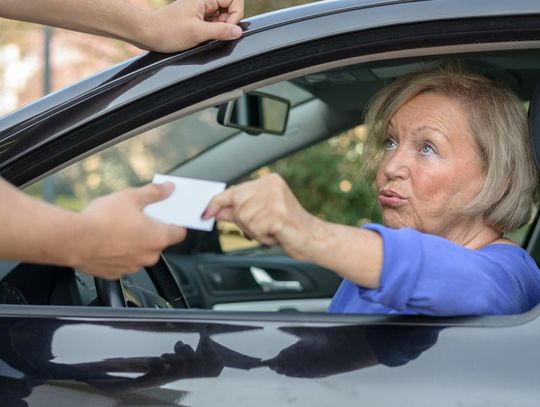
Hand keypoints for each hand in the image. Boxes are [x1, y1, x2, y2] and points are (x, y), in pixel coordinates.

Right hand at [76, 183, 185, 278]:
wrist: (73, 239)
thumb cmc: (102, 219)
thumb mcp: (131, 197)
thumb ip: (154, 193)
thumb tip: (168, 189)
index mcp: (158, 237)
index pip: (180, 233)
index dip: (176, 222)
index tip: (169, 215)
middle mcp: (149, 256)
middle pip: (158, 242)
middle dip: (151, 230)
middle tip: (138, 217)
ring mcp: (132, 267)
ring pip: (140, 253)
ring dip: (134, 242)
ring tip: (118, 228)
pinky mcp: (115, 273)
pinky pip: (123, 261)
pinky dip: (118, 252)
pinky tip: (107, 240)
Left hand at [141, 0, 243, 52]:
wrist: (148, 33)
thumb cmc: (168, 31)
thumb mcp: (197, 32)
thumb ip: (220, 31)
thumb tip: (238, 31)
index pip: (233, 0)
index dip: (235, 15)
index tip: (227, 28)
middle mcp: (204, 2)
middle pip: (229, 9)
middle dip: (227, 23)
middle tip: (216, 34)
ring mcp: (200, 10)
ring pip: (221, 18)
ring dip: (219, 29)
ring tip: (205, 36)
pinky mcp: (196, 19)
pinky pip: (212, 24)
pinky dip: (212, 32)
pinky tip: (202, 38)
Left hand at [203, 174, 317, 258]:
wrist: (313, 239)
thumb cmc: (288, 228)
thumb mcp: (259, 216)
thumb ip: (239, 211)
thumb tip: (215, 210)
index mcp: (267, 181)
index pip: (234, 190)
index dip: (216, 203)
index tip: (205, 213)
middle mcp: (271, 185)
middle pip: (237, 206)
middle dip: (244, 222)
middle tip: (263, 226)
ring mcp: (275, 198)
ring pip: (244, 219)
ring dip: (255, 230)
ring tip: (272, 230)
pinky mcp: (278, 214)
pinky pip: (255, 228)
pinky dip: (263, 236)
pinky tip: (276, 234)